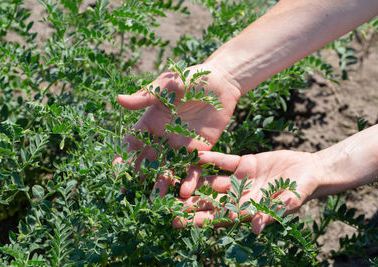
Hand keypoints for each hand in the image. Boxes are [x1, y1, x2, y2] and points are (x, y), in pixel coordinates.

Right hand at [115, 63, 241, 197]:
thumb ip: (146, 96)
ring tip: (155, 201)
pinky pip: (191, 168)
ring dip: (160, 183)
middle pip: (146, 160)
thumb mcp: (168, 86)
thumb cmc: (192, 79)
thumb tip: (119, 100)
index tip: (115, 170)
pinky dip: (187, 180)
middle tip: (129, 194)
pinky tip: (183, 192)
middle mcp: (163, 137)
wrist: (221, 83)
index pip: (132, 141)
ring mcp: (180, 146)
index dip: (123, 155)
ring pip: (167, 168)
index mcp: (151, 122)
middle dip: (137, 176)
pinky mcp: (199, 150)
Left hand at [173, 150, 324, 233]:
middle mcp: (239, 196)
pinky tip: (195, 155)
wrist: (311, 170)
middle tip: (166, 203)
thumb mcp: (289, 201)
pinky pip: (224, 162)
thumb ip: (273, 213)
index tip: (178, 221)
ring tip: (173, 179)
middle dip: (189, 203)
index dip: (198, 220)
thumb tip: (256, 228)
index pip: (218, 217)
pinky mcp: (244, 164)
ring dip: (195, 181)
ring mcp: (240, 180)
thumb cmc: (303, 190)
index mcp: (247, 210)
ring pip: (212, 182)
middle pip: (210, 202)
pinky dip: (211, 159)